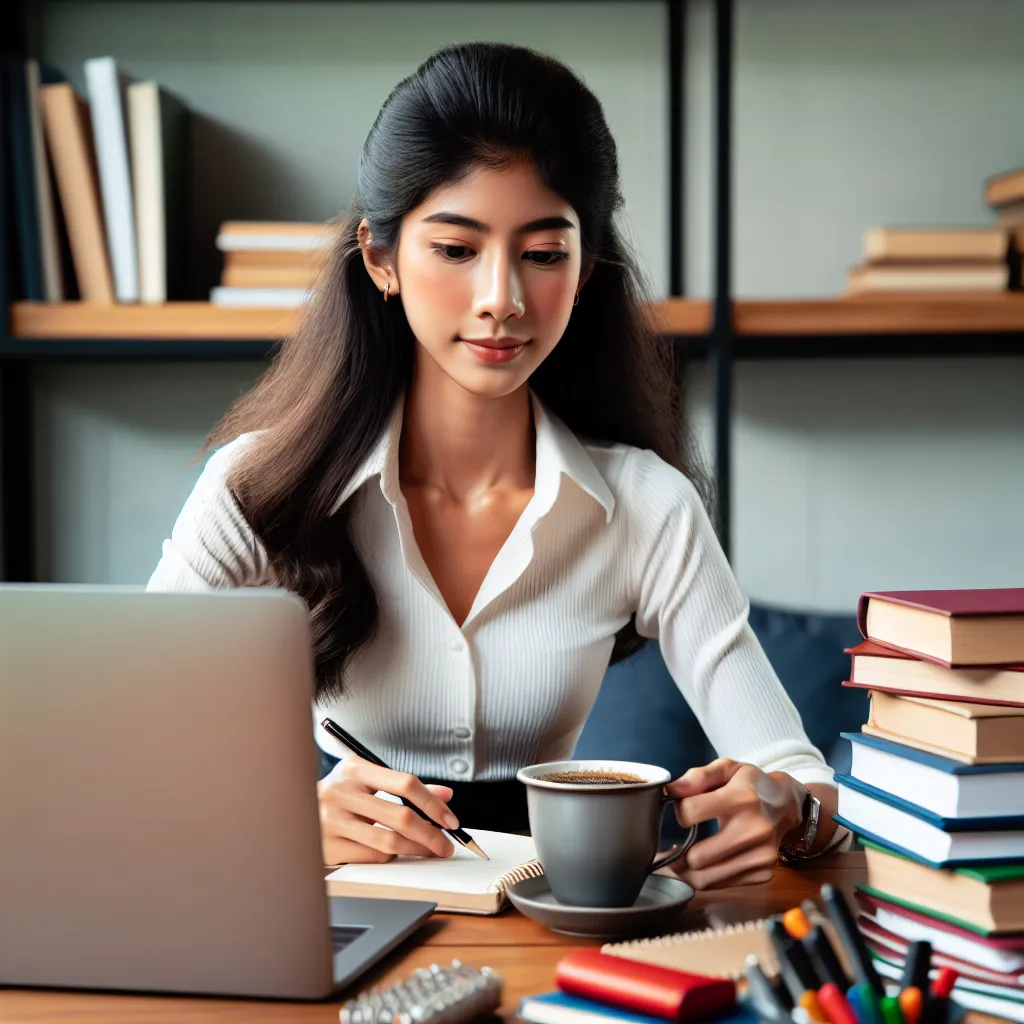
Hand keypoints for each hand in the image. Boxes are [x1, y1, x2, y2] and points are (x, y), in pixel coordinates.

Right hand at [317, 755, 459, 864]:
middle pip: (400, 816)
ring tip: (431, 852)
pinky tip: (400, 854)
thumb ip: (405, 787)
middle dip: (431, 834)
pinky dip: (392, 858)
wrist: (296, 810)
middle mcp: (342, 793)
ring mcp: (333, 821)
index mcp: (355, 769)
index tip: (450, 819)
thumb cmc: (340, 795)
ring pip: (389, 841)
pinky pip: (372, 857)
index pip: (405, 784)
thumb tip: (445, 796)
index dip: (433, 803)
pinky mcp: (329, 847)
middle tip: (446, 845)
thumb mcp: (368, 780)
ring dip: (417, 850)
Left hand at [665, 758, 805, 889]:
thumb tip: (670, 791)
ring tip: (677, 861)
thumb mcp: (727, 768)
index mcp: (742, 798)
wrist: (787, 805)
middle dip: (677, 853)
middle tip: (670, 847)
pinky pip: (722, 885)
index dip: (678, 811)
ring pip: (706, 879)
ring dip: (685, 872)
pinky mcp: (764, 873)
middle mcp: (755, 830)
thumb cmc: (751, 785)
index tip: (680, 810)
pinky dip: (706, 878)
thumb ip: (698, 776)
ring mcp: (762, 856)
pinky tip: (703, 864)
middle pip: (697, 857)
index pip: (691, 812)